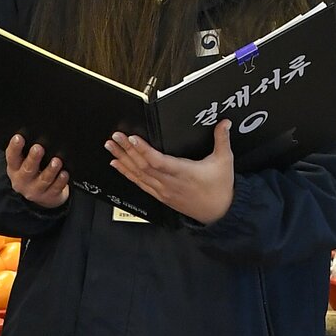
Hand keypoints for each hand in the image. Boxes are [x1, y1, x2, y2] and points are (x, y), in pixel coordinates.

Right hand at [5, 134, 69, 206]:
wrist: (41, 194)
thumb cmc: (32, 171)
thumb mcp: (23, 162)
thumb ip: (26, 151)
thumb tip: (35, 132)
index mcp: (14, 169)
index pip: (12, 157)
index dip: (15, 147)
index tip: (19, 137)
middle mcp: (22, 181)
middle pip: (27, 170)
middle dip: (33, 158)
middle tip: (38, 147)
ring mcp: (35, 190)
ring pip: (43, 180)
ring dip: (50, 170)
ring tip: (56, 161)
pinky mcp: (48, 196)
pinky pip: (55, 188)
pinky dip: (61, 181)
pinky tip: (64, 173)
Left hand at [107, 121, 234, 222]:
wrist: (218, 213)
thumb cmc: (220, 188)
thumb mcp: (225, 161)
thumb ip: (222, 140)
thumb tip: (224, 122)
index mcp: (183, 173)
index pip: (157, 161)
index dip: (143, 150)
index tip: (132, 138)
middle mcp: (169, 183)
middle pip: (142, 166)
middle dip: (126, 150)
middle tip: (115, 137)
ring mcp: (163, 191)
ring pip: (138, 175)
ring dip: (123, 160)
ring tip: (110, 147)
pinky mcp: (160, 195)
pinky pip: (140, 184)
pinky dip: (127, 173)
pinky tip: (117, 165)